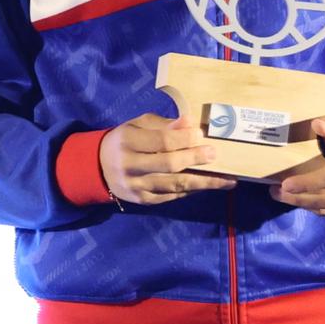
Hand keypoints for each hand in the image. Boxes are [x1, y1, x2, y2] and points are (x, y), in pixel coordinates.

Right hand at [99, 111, 235, 205]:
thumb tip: (190, 123)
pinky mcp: (142, 200)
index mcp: (127, 142)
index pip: (161, 141)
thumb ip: (163, 125)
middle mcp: (130, 165)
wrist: (97, 166)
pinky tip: (207, 186)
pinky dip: (191, 191)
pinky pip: (171, 196)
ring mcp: (136, 186)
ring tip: (227, 180)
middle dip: (194, 159)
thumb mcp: (138, 126)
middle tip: (215, 154)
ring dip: (203, 182)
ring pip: (174, 184)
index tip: (201, 135)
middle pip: (168, 164)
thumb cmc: (125, 140)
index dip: (184, 139)